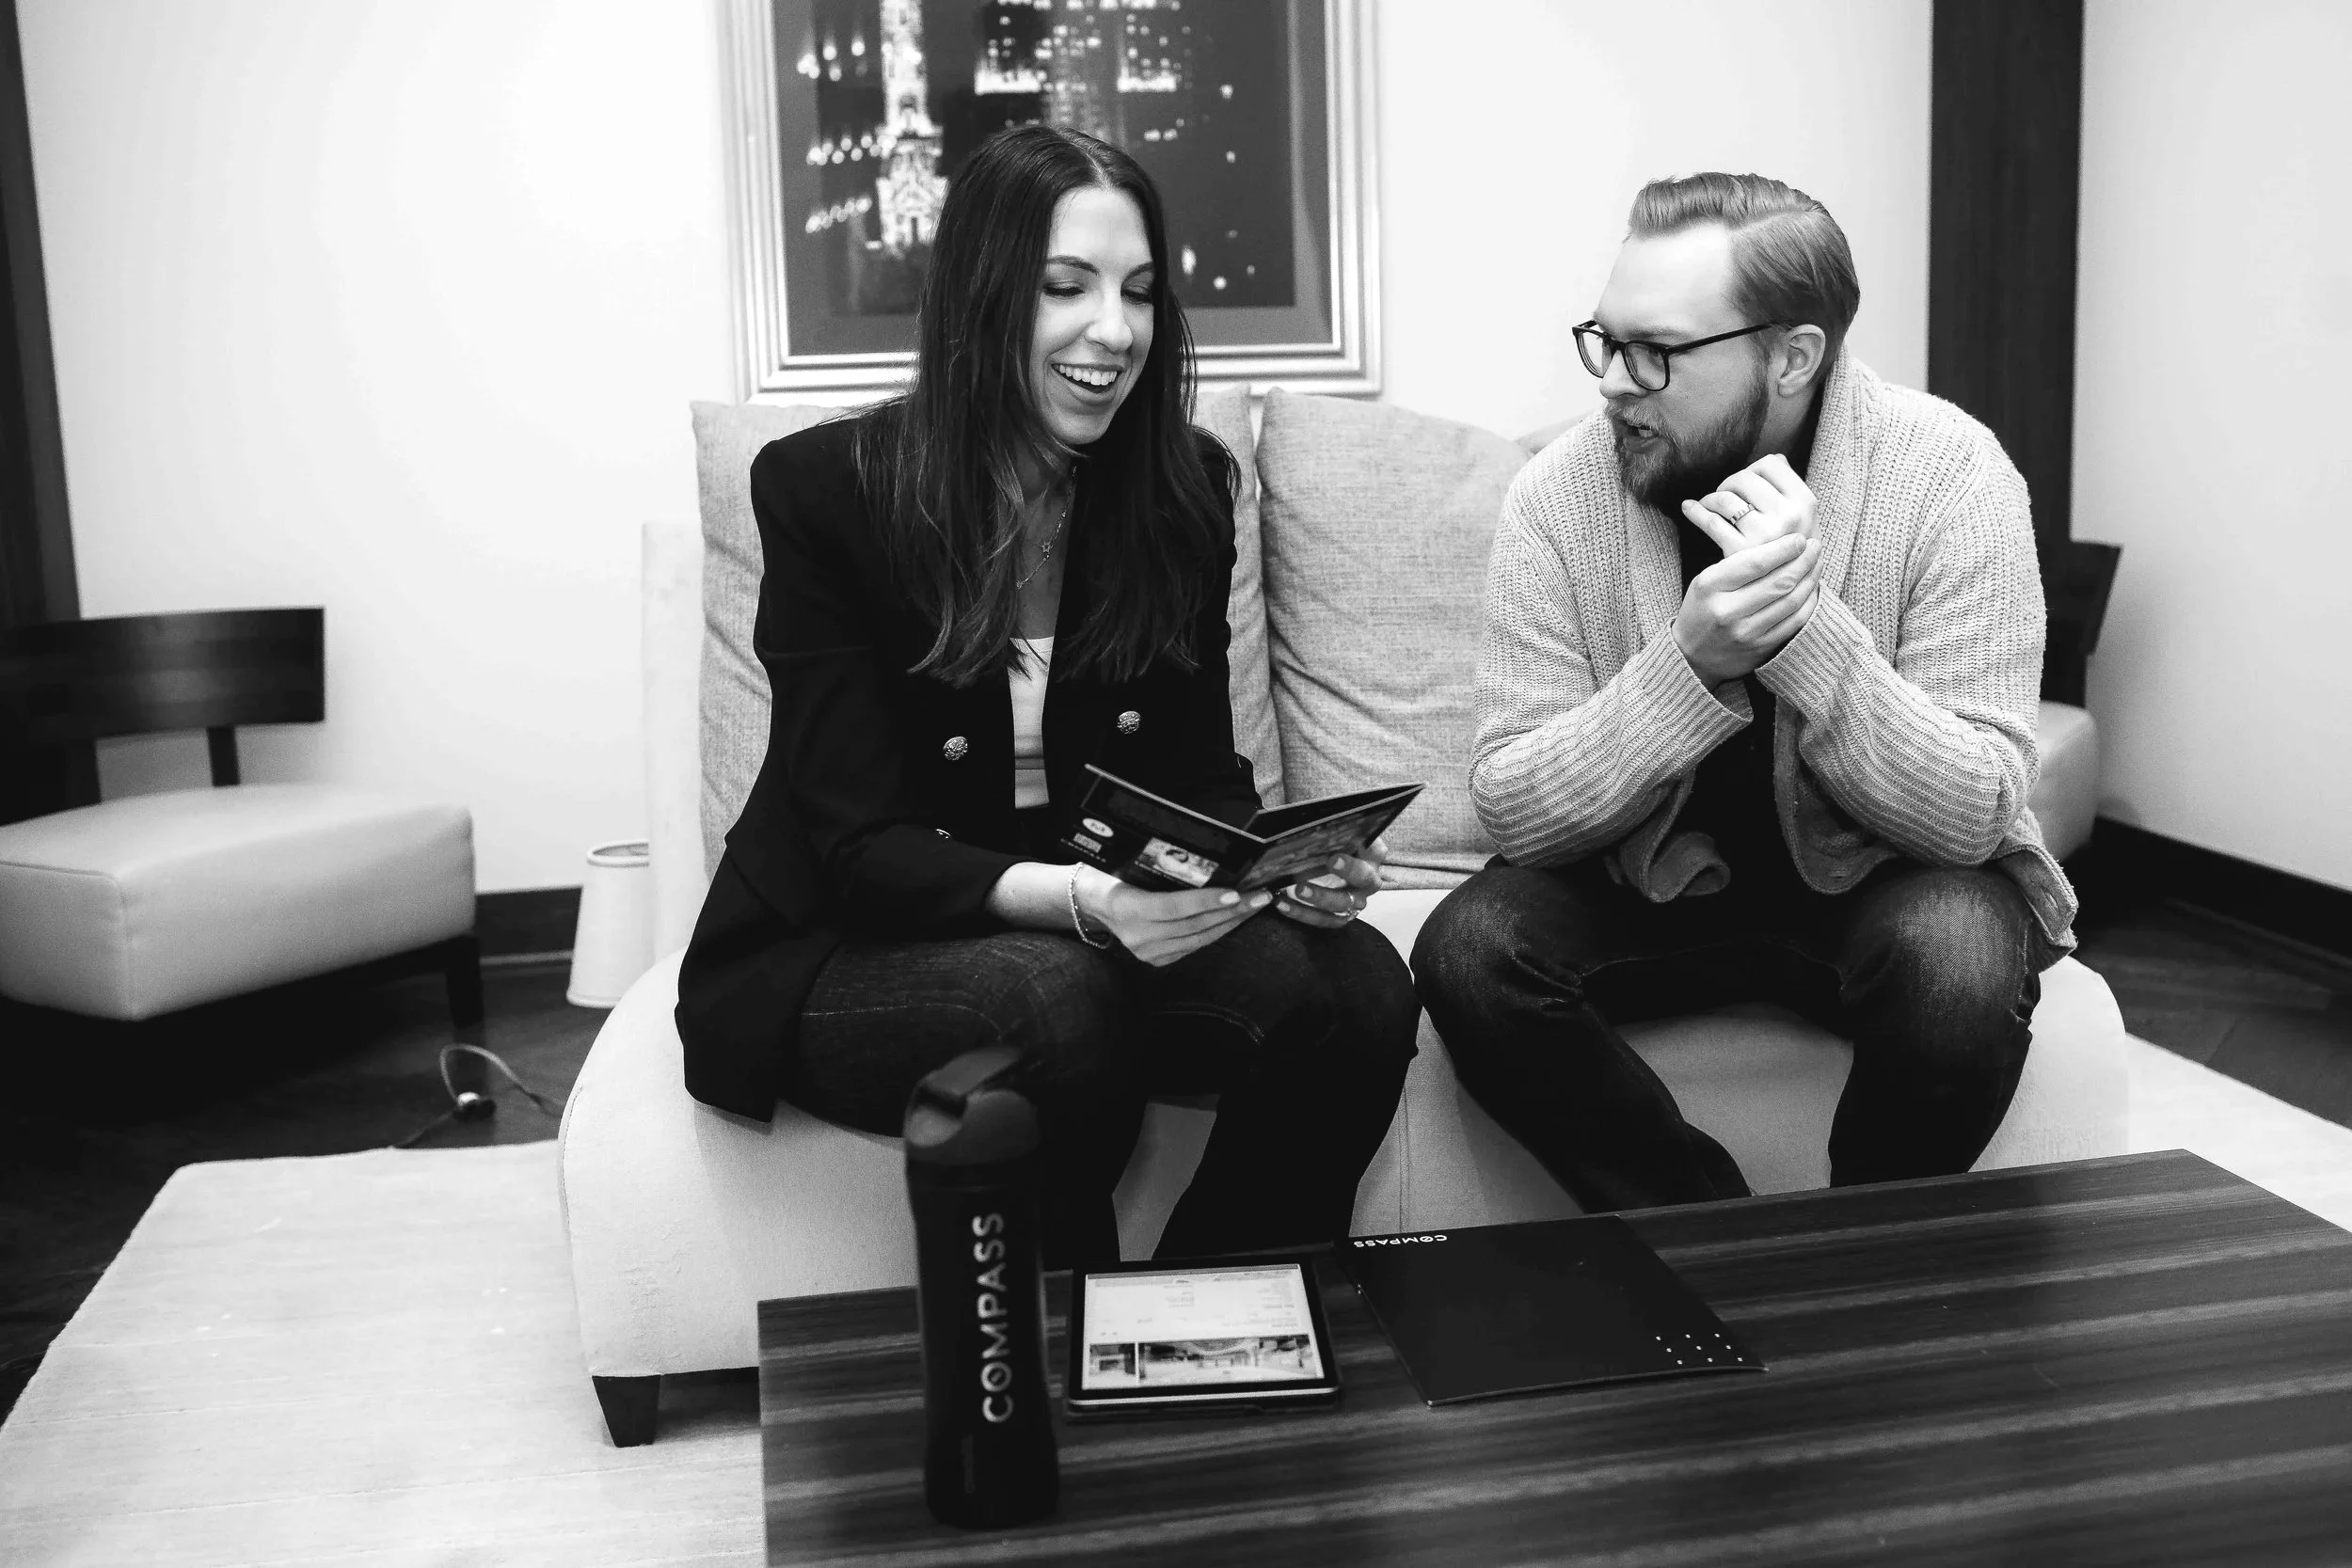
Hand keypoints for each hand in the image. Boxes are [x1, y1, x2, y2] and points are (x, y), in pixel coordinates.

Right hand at [1073, 865, 1269, 966]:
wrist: (1090, 903)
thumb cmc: (1115, 874)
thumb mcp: (1133, 866)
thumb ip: (1165, 869)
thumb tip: (1211, 860)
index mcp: (1128, 909)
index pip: (1175, 907)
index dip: (1206, 901)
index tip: (1236, 892)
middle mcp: (1138, 937)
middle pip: (1195, 925)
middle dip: (1233, 910)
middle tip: (1261, 895)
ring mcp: (1148, 953)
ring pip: (1200, 938)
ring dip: (1232, 921)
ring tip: (1256, 905)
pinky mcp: (1157, 960)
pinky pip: (1195, 945)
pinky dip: (1218, 931)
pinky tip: (1236, 917)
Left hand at [1274, 835, 1386, 929]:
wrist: (1332, 857)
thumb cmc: (1334, 839)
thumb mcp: (1333, 828)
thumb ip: (1327, 824)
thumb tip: (1303, 817)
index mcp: (1373, 853)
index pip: (1375, 853)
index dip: (1356, 858)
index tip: (1333, 857)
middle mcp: (1370, 878)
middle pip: (1361, 881)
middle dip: (1342, 876)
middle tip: (1313, 874)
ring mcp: (1356, 899)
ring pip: (1343, 906)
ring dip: (1319, 900)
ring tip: (1297, 890)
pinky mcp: (1341, 914)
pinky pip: (1324, 919)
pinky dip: (1302, 913)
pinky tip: (1281, 903)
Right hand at [1673, 529, 1821, 686]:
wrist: (1692, 656)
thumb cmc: (1702, 610)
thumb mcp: (1706, 581)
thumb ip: (1737, 565)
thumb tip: (1782, 545)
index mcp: (1710, 586)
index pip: (1755, 563)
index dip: (1784, 549)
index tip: (1799, 539)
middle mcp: (1727, 610)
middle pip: (1779, 581)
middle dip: (1804, 560)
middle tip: (1815, 546)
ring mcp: (1745, 632)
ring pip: (1791, 601)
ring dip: (1810, 578)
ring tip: (1817, 563)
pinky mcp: (1760, 648)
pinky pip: (1794, 621)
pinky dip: (1809, 602)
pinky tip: (1812, 588)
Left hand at [1681, 452, 1816, 550]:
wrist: (1787, 588)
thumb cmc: (1789, 544)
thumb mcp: (1801, 515)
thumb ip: (1789, 486)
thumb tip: (1776, 458)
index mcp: (1805, 501)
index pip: (1770, 464)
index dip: (1753, 470)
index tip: (1745, 484)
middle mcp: (1789, 517)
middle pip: (1744, 478)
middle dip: (1729, 484)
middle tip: (1724, 496)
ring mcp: (1765, 536)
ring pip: (1725, 498)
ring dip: (1711, 498)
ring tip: (1709, 505)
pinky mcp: (1740, 552)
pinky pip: (1711, 522)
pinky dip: (1695, 511)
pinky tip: (1689, 508)